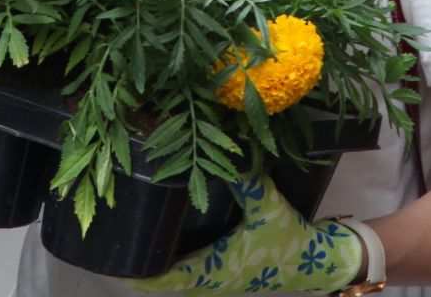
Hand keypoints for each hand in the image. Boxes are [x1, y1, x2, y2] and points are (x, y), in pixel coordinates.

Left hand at [131, 178, 364, 294]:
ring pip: (175, 280)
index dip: (135, 272)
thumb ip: (246, 179)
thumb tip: (230, 148)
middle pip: (162, 282)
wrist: (318, 261)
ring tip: (133, 238)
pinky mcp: (225, 275)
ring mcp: (218, 282)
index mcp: (213, 271)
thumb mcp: (267, 205)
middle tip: (115, 240)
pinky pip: (189, 276)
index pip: (162, 280)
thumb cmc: (290, 239)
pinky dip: (172, 264)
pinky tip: (166, 240)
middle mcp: (211, 281)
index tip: (112, 256)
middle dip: (138, 267)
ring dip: (155, 266)